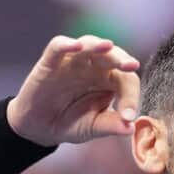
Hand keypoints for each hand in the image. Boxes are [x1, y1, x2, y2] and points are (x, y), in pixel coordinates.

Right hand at [7, 35, 140, 146]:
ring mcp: (72, 62)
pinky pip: (57, 47)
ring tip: (108, 46)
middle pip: (111, 55)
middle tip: (131, 66)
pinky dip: (66, 44)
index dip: (131, 96)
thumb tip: (131, 128)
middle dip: (122, 59)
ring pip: (88, 44)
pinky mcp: (50, 63)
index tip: (128, 116)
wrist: (41, 128)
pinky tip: (76, 46)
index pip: (126, 80)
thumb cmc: (71, 123)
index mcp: (109, 81)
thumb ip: (111, 126)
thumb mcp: (92, 127)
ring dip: (98, 45)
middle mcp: (94, 67)